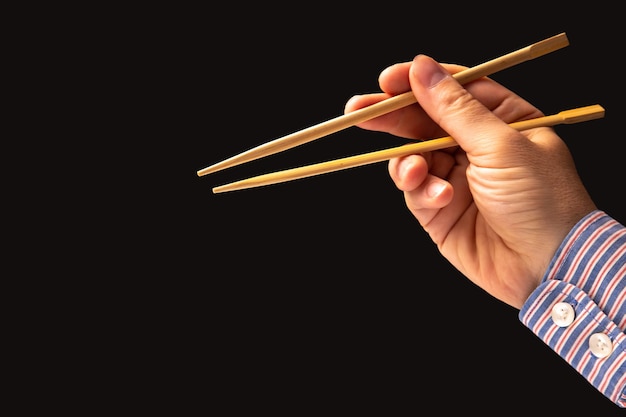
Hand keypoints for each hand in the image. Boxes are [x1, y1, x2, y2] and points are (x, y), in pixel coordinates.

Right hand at [344, 55, 596, 307]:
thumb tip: (422, 68)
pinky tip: (438, 197)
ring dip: (407, 163)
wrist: (548, 267)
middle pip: (424, 121)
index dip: (420, 81)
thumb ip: (454, 109)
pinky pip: (416, 192)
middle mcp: (476, 147)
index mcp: (502, 120)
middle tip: (357, 111)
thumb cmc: (542, 200)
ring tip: (415, 172)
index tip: (388, 80)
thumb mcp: (500, 144)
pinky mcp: (441, 211)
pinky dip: (419, 191)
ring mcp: (456, 179)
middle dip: (391, 117)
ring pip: (412, 157)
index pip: (454, 89)